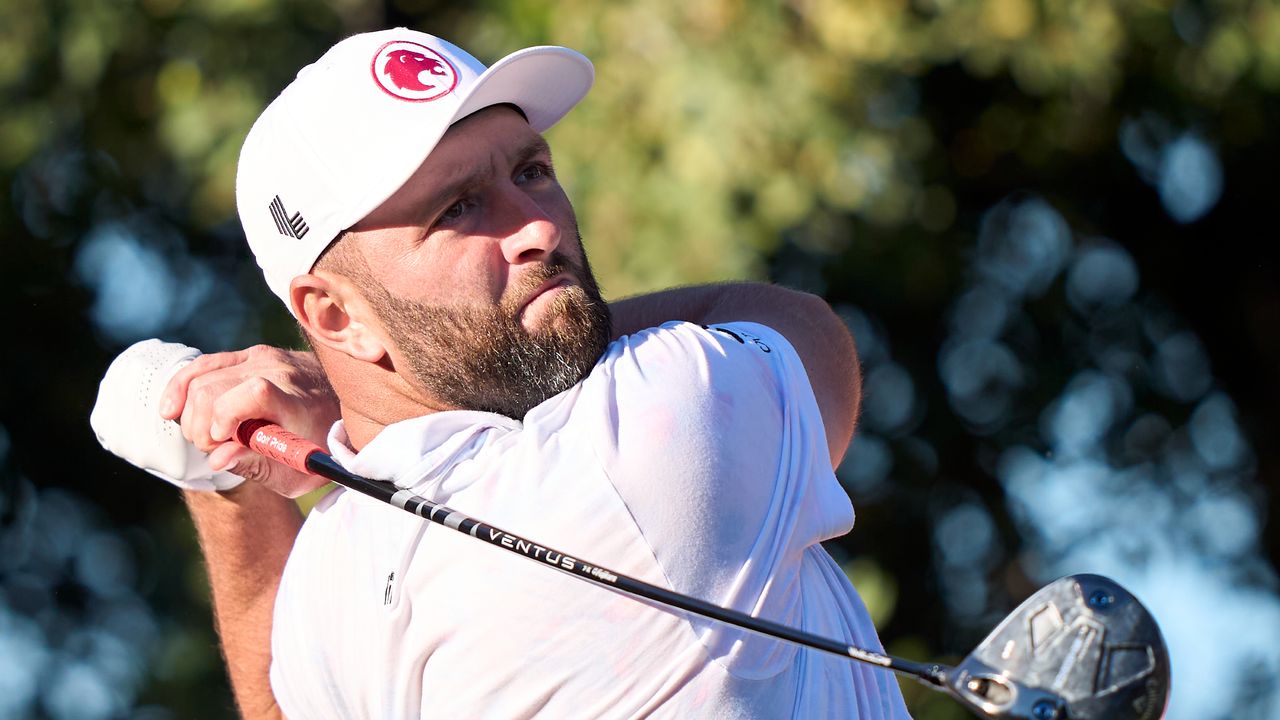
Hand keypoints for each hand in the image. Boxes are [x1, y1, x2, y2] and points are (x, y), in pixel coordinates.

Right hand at [160, 344, 339, 497]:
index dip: (227, 416)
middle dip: (200, 426)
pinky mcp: (251, 354)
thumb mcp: (297, 471)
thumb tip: (216, 458)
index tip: (222, 441)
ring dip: (192, 414)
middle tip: (212, 448)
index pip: (254, 392)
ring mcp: (264, 357)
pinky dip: (182, 387)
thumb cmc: (321, 447)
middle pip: (215, 388)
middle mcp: (280, 371)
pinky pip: (204, 364)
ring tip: (207, 437)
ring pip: (202, 378)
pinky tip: (172, 410)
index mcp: (297, 400)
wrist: (345, 408)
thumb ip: (257, 463)